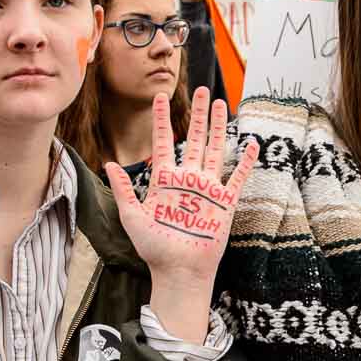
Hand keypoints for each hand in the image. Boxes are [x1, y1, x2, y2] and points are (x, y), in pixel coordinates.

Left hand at [108, 87, 257, 287]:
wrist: (179, 270)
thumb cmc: (154, 247)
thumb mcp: (132, 216)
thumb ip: (123, 189)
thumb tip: (109, 163)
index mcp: (165, 180)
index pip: (164, 142)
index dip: (162, 119)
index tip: (160, 97)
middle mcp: (188, 179)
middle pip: (195, 138)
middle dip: (198, 114)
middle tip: (202, 90)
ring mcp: (208, 188)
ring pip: (215, 149)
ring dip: (219, 127)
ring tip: (221, 104)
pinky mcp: (225, 202)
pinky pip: (237, 176)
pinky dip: (245, 161)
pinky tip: (251, 143)